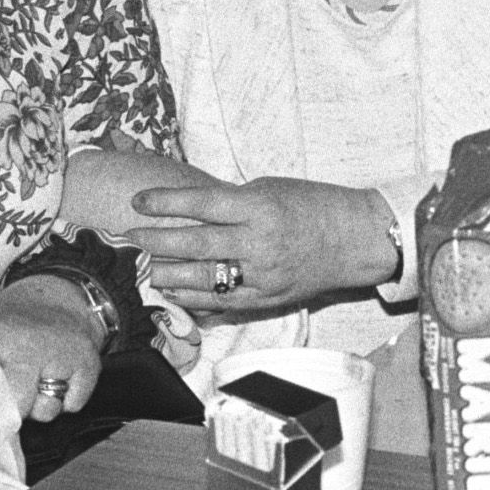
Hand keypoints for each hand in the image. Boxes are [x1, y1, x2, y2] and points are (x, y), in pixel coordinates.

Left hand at [0, 275, 105, 420]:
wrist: (59, 299)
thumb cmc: (12, 325)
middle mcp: (27, 344)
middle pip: (17, 403)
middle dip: (13, 409)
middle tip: (12, 398)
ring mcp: (60, 354)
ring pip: (46, 410)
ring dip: (41, 405)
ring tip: (37, 383)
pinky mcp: (88, 363)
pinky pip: (73, 405)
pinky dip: (68, 399)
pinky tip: (60, 378)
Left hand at [128, 177, 401, 315]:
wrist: (356, 239)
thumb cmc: (314, 205)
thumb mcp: (272, 188)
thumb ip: (232, 201)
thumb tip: (190, 208)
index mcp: (259, 207)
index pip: (201, 203)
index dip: (165, 203)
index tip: (138, 203)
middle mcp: (259, 242)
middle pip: (196, 243)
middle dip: (157, 241)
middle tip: (132, 237)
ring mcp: (263, 274)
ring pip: (204, 277)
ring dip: (170, 274)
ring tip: (149, 267)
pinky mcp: (268, 297)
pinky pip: (222, 301)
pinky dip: (195, 298)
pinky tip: (176, 292)